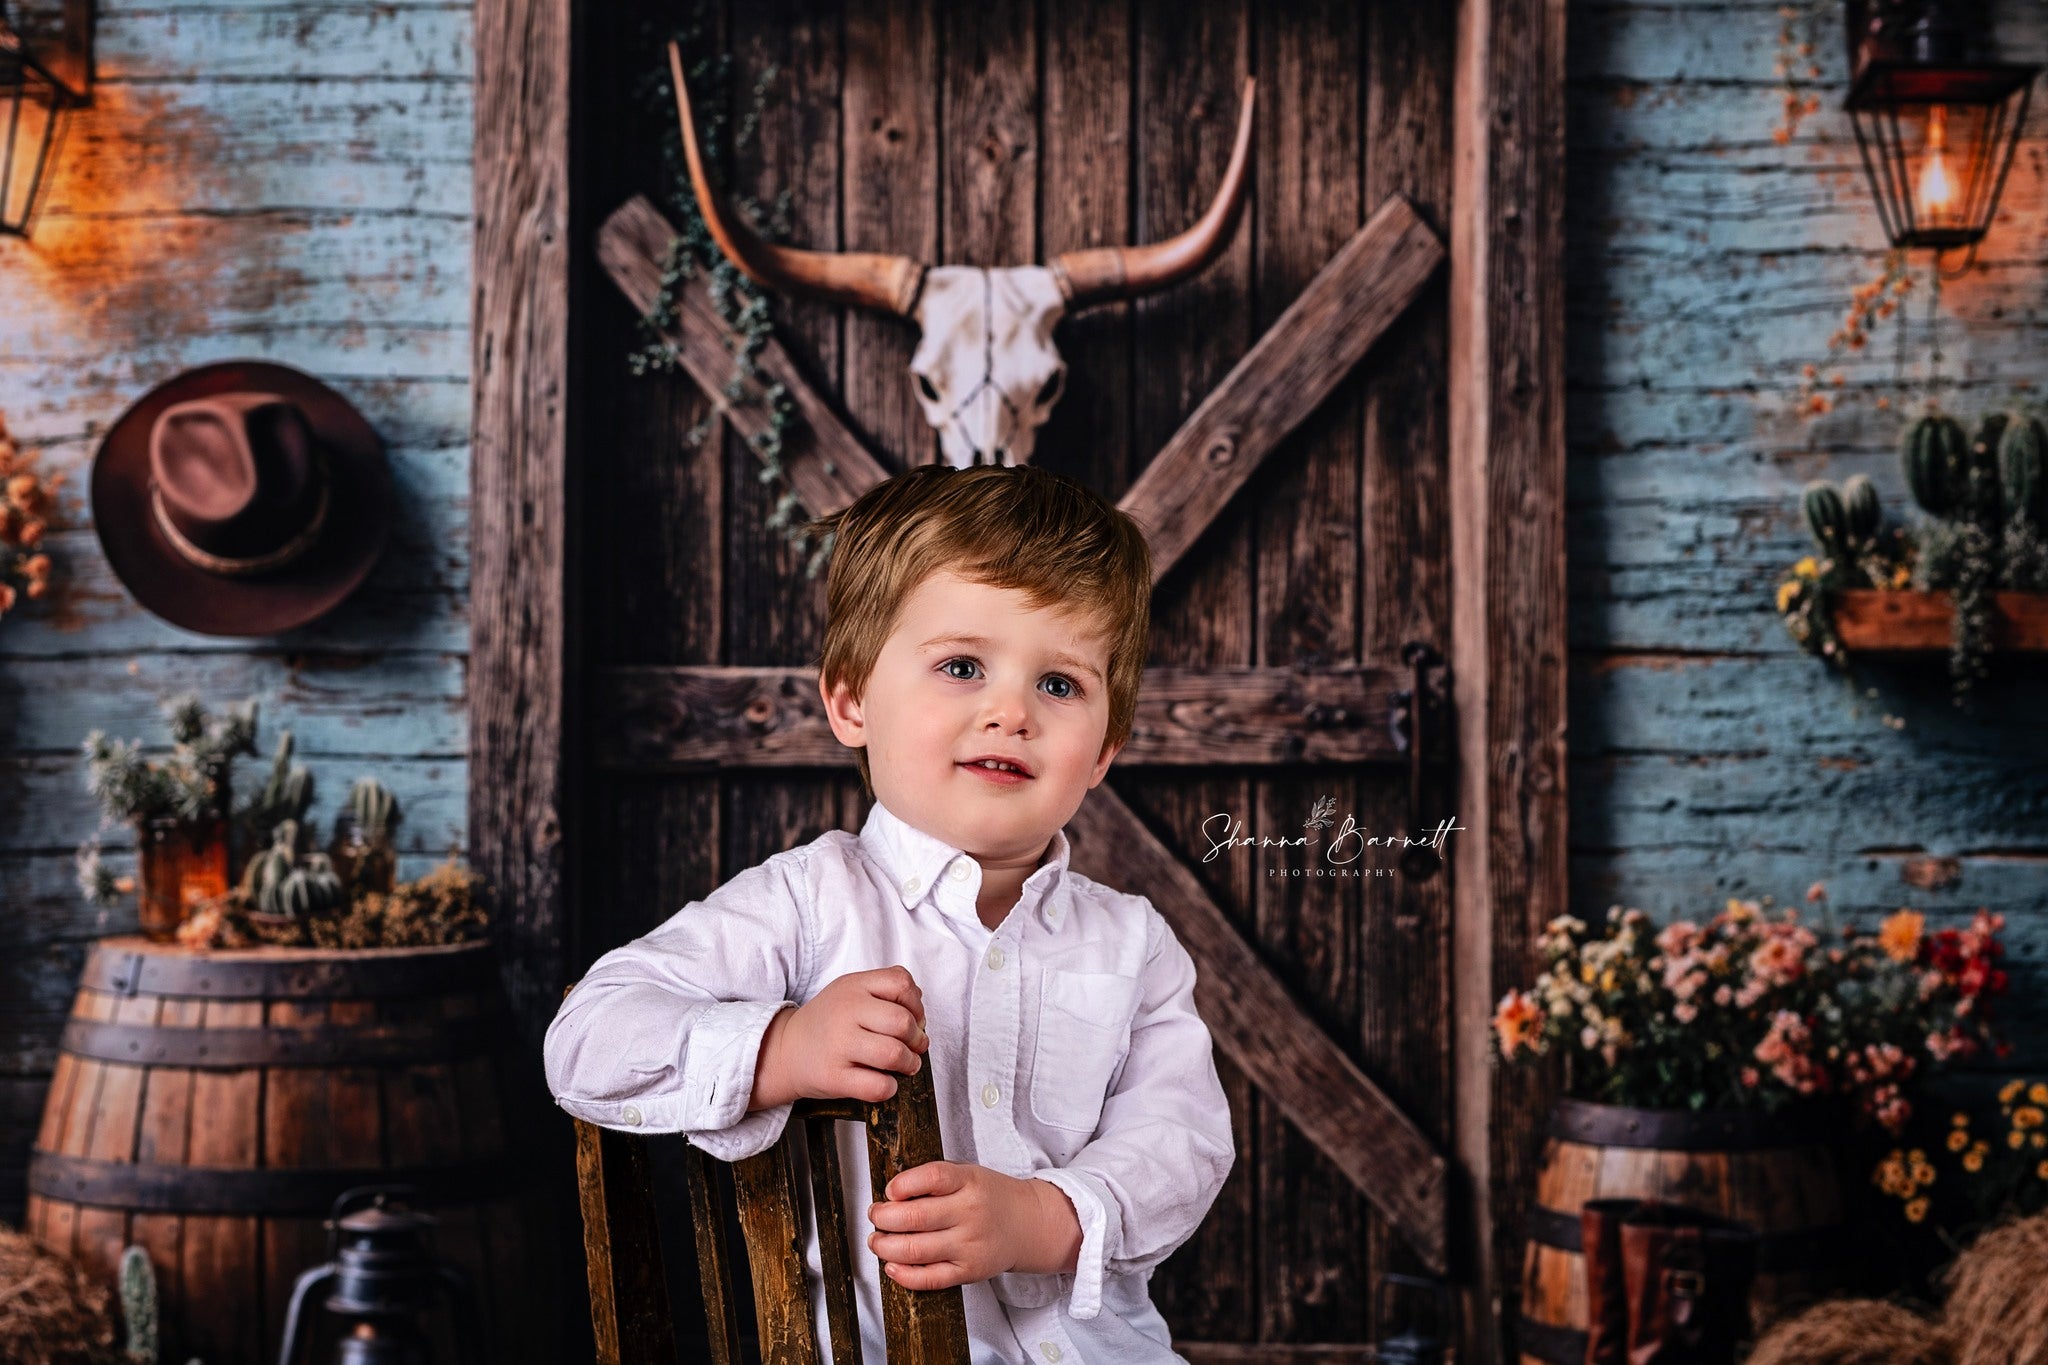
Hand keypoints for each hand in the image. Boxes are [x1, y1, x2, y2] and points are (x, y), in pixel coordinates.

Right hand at [750, 966, 927, 1110]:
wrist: (785, 1051)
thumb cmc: (829, 1022)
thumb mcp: (850, 991)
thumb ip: (885, 989)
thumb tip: (920, 1003)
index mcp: (853, 986)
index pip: (901, 983)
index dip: (917, 1004)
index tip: (913, 1018)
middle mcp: (845, 1011)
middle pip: (903, 1022)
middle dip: (918, 1038)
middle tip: (914, 1047)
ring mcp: (838, 1044)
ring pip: (894, 1054)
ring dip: (910, 1063)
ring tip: (905, 1065)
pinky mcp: (833, 1077)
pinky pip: (877, 1086)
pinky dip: (890, 1088)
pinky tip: (885, 1083)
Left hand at [867, 1161, 1081, 1288]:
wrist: (1027, 1224)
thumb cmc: (989, 1197)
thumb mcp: (967, 1174)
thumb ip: (933, 1179)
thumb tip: (890, 1195)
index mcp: (969, 1182)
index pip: (932, 1178)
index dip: (903, 1184)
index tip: (890, 1190)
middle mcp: (970, 1213)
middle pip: (915, 1217)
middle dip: (883, 1217)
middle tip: (875, 1215)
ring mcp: (969, 1245)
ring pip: (915, 1250)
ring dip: (885, 1246)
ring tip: (877, 1240)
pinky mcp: (968, 1271)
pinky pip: (929, 1278)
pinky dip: (904, 1275)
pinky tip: (892, 1265)